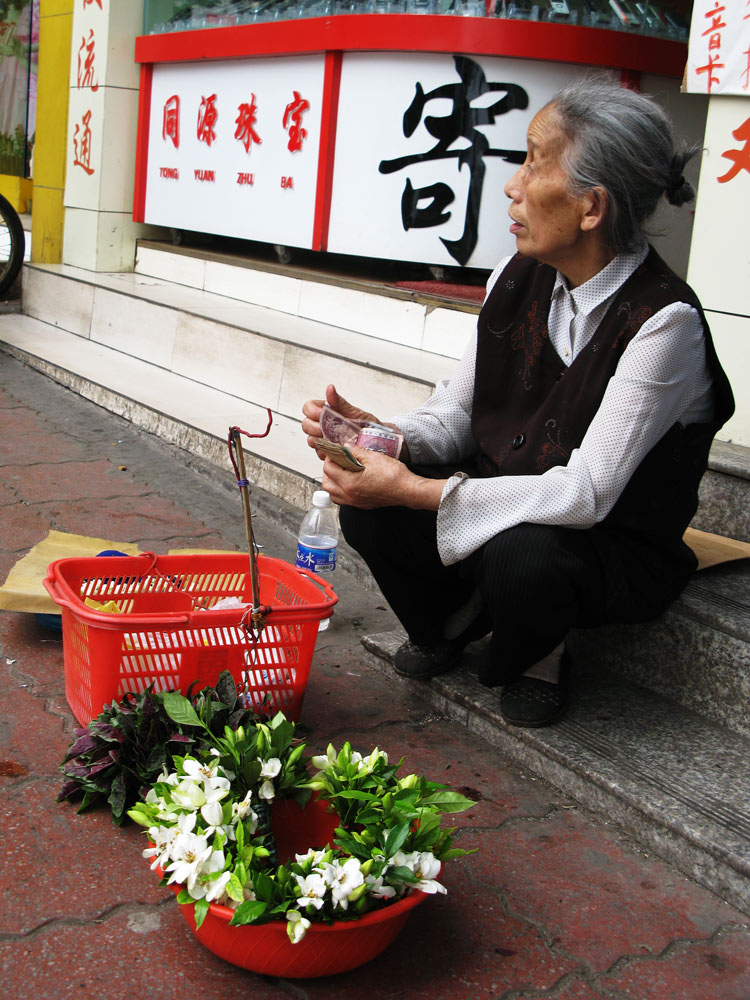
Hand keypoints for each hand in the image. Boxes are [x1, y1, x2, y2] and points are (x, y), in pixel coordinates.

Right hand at [301, 384, 379, 454]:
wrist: (378, 441)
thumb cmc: (367, 425)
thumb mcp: (355, 412)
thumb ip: (340, 402)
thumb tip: (330, 388)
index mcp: (327, 411)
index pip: (308, 407)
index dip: (311, 411)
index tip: (321, 413)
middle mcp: (322, 425)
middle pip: (306, 424)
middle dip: (315, 427)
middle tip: (327, 429)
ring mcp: (324, 439)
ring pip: (311, 440)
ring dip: (320, 440)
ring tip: (334, 440)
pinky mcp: (328, 452)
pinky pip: (320, 453)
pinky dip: (327, 451)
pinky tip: (337, 449)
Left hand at [321, 447, 444, 511]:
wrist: (407, 490)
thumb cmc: (394, 476)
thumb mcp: (373, 457)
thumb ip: (356, 451)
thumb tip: (346, 446)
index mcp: (350, 483)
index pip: (328, 469)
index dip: (330, 458)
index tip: (336, 452)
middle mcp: (350, 495)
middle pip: (326, 483)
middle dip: (328, 470)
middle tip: (337, 461)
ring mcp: (355, 502)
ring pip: (333, 494)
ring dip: (333, 482)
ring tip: (341, 471)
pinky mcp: (361, 504)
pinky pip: (343, 500)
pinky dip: (340, 491)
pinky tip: (349, 482)